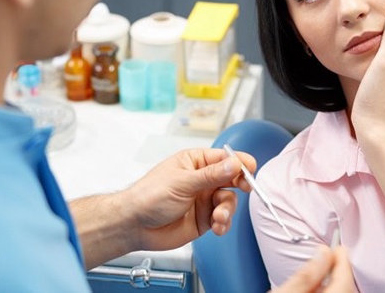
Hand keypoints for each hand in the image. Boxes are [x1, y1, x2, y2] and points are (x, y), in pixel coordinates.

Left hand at [122, 147, 255, 250]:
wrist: (135, 225)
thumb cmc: (150, 195)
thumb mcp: (183, 182)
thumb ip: (211, 175)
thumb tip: (234, 163)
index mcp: (195, 162)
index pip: (223, 158)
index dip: (238, 162)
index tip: (250, 168)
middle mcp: (202, 179)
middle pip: (231, 178)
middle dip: (239, 184)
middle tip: (245, 188)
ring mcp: (204, 199)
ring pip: (228, 200)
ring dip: (227, 209)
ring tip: (219, 217)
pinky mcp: (204, 218)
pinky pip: (222, 218)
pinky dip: (224, 223)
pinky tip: (217, 226)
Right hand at [272, 246, 355, 292]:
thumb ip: (306, 274)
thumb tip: (324, 252)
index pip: (344, 283)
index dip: (344, 262)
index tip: (339, 247)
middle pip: (346, 291)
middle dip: (341, 273)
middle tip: (333, 255)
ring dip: (336, 284)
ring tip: (325, 270)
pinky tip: (319, 289)